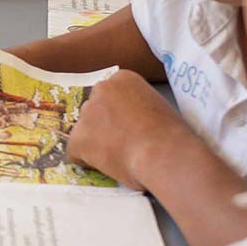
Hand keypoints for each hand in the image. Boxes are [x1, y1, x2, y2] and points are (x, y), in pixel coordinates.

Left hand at [64, 69, 191, 186]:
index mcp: (123, 78)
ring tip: (118, 157)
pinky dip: (87, 161)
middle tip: (121, 144)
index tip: (128, 128)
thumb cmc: (171, 134)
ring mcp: (87, 112)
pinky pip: (75, 152)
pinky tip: (107, 167)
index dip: (118, 116)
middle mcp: (101, 89)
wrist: (163, 152)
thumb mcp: (158, 107)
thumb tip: (133, 123)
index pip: (110, 96)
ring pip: (84, 131)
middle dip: (103, 127)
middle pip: (94, 110)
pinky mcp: (78, 137)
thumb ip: (138, 107)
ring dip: (95, 143)